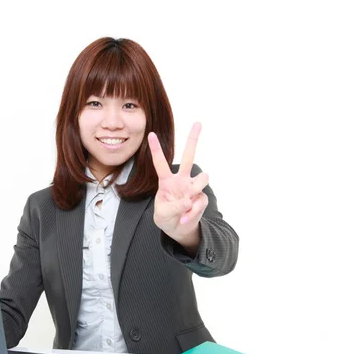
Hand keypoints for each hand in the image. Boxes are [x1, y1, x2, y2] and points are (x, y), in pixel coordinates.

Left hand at [148, 122, 208, 242]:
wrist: (179, 230)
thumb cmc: (166, 218)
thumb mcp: (162, 214)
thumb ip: (173, 207)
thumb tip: (188, 200)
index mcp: (166, 181)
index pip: (160, 163)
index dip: (156, 149)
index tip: (151, 134)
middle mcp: (181, 180)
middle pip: (189, 157)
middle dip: (193, 140)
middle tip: (198, 122)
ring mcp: (193, 188)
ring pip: (202, 179)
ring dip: (195, 191)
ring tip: (186, 204)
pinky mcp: (201, 198)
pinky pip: (200, 202)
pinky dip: (192, 212)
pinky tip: (186, 218)